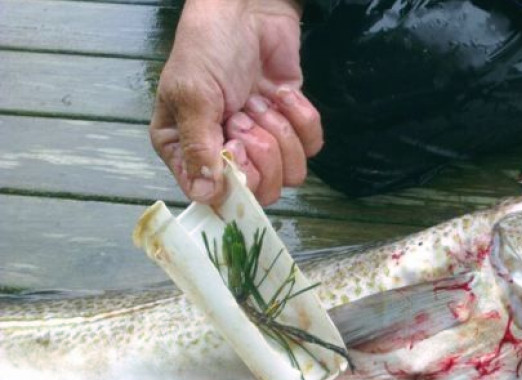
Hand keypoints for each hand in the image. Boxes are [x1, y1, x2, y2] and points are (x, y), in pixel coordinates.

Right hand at [150, 0, 323, 205]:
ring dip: (281, 131)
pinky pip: (311, 145)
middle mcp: (225, 154)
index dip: (236, 178)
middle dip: (262, 150)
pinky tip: (281, 94)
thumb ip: (199, 148)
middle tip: (247, 115)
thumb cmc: (208, 47)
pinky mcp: (291, 126)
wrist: (247, 9)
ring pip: (291, 172)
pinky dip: (300, 117)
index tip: (234, 145)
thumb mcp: (193, 96)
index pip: (216, 197)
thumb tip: (205, 196)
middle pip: (262, 190)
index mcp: (186, 150)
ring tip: (261, 101)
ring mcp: (262, 142)